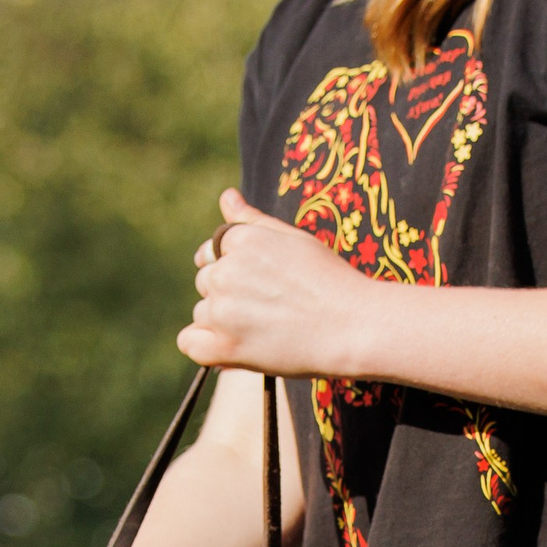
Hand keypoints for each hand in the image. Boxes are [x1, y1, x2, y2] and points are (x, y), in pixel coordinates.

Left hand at [179, 189, 388, 377]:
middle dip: (229, 295)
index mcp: (240, 240)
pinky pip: (190, 343)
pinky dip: (205, 347)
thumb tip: (226, 197)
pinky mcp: (225, 347)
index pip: (214, 253)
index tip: (265, 286)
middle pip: (207, 283)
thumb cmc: (331, 281)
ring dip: (223, 323)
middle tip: (271, 309)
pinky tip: (233, 349)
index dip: (238, 272)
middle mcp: (225, 272)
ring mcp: (223, 310)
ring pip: (202, 314)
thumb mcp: (293, 239)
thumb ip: (252, 220)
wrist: (355, 327)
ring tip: (266, 330)